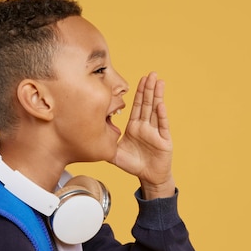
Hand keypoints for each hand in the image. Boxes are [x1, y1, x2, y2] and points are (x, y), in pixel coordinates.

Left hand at [112, 72, 174, 198]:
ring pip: (156, 110)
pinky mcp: (163, 140)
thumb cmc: (134, 165)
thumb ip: (104, 145)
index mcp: (135, 126)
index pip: (137, 106)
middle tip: (150, 73)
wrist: (149, 177)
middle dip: (148, 88)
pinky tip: (160, 105)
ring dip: (157, 96)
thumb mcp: (115, 154)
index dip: (139, 92)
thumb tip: (86, 138)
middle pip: (147, 103)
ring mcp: (155, 132)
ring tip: (159, 82)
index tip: (140, 79)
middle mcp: (146, 126)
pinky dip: (161, 115)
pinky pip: (161, 126)